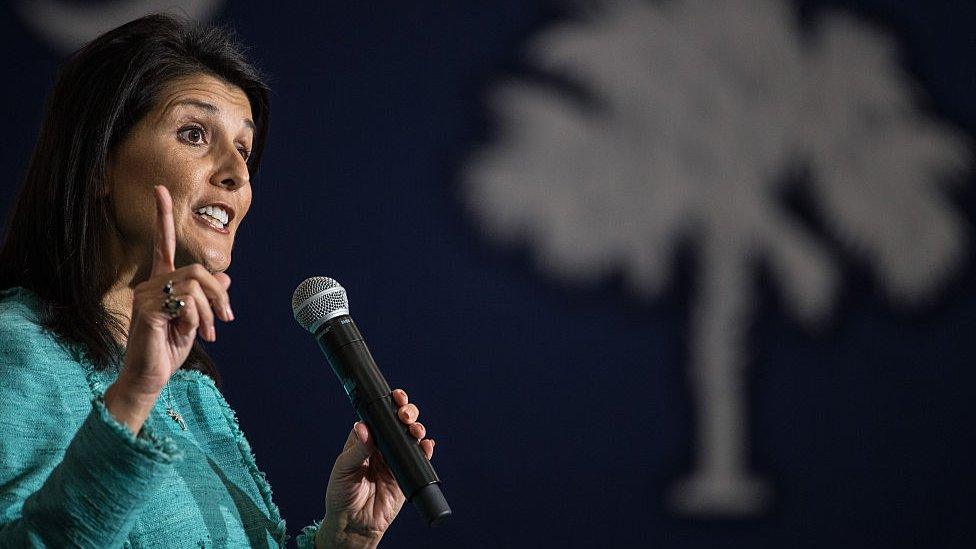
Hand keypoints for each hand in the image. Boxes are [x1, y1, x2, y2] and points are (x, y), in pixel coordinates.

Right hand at [105, 186, 233, 429]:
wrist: (150, 378)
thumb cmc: (169, 349)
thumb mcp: (196, 320)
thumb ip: (207, 297)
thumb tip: (224, 275)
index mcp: (161, 283)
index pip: (162, 244)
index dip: (161, 216)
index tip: (159, 189)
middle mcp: (150, 284)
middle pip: (197, 271)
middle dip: (218, 295)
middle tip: (227, 319)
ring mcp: (146, 296)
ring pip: (195, 286)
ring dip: (211, 311)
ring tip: (210, 332)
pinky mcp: (149, 310)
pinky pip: (187, 302)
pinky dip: (198, 319)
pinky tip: (192, 333)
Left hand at [318, 389, 435, 546]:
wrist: (353, 524)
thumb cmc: (341, 495)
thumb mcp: (344, 469)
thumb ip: (357, 450)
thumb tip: (364, 428)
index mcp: (364, 440)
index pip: (379, 416)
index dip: (389, 405)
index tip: (396, 397)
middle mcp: (381, 446)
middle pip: (398, 422)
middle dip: (407, 413)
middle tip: (406, 415)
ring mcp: (395, 460)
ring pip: (411, 437)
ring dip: (417, 429)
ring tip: (416, 431)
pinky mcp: (406, 474)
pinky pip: (419, 458)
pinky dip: (425, 450)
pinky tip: (426, 445)